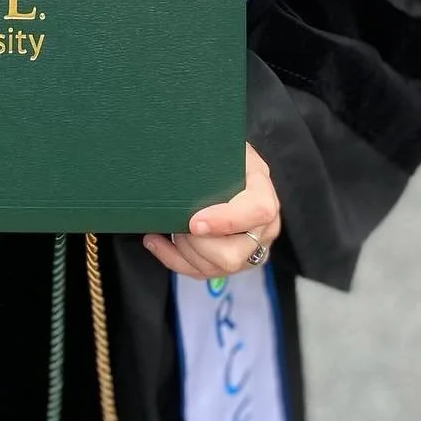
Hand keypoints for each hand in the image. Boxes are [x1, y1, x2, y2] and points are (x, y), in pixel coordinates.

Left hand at [142, 144, 280, 279]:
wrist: (231, 168)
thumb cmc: (223, 156)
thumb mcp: (224, 146)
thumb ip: (212, 153)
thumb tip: (179, 151)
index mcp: (263, 192)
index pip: (257, 212)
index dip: (226, 221)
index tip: (194, 221)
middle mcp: (265, 227)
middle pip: (234, 255)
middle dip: (196, 243)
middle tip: (177, 222)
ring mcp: (251, 249)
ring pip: (216, 269)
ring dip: (184, 251)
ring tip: (167, 227)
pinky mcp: (234, 263)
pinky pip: (202, 273)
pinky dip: (173, 259)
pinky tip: (155, 241)